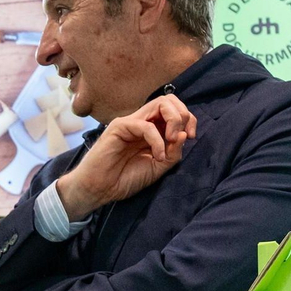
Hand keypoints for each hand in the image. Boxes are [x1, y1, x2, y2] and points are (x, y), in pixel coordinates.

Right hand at [55, 95, 195, 219]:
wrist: (99, 190)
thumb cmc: (124, 179)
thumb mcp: (158, 168)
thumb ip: (173, 152)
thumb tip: (185, 134)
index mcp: (151, 129)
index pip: (174, 109)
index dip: (188, 119)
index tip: (191, 137)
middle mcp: (142, 122)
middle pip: (169, 100)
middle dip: (183, 115)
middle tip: (181, 137)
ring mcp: (130, 123)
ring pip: (159, 104)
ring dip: (173, 120)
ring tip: (172, 142)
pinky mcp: (119, 127)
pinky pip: (146, 125)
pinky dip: (157, 140)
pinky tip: (157, 155)